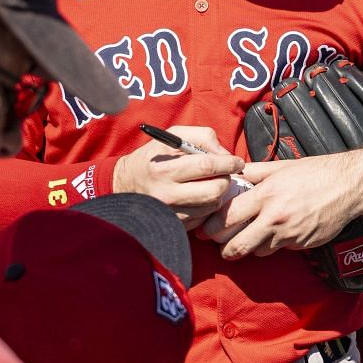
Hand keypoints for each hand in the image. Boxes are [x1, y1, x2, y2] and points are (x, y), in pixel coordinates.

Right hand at [112, 124, 246, 226]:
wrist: (125, 186)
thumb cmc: (152, 157)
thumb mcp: (172, 136)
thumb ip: (201, 137)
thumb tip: (225, 155)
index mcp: (164, 169)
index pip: (206, 166)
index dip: (228, 164)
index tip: (237, 162)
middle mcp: (166, 194)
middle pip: (213, 190)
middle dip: (226, 180)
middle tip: (225, 173)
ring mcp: (171, 213)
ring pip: (212, 206)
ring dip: (219, 193)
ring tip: (211, 183)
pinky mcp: (174, 225)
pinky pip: (203, 218)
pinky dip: (208, 206)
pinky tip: (200, 196)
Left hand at [200, 154, 362, 258]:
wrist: (349, 186)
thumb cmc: (314, 172)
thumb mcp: (280, 167)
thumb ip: (253, 172)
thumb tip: (231, 174)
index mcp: (266, 195)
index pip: (227, 218)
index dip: (211, 228)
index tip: (205, 230)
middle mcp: (275, 218)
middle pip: (237, 246)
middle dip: (224, 249)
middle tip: (220, 245)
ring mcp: (289, 235)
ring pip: (256, 251)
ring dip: (250, 247)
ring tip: (249, 236)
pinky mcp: (301, 244)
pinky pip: (278, 249)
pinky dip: (273, 244)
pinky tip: (277, 231)